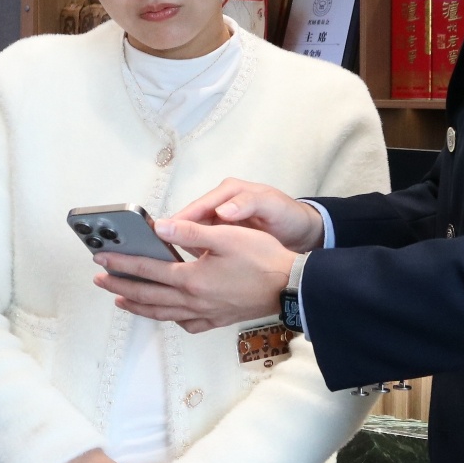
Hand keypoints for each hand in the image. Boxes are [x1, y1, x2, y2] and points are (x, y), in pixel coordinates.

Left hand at [93, 218, 295, 332]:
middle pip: (148, 295)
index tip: (101, 259)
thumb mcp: (226, 236)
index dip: (122, 264)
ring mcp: (206, 313)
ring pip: (163, 313)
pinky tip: (168, 315)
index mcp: (192, 278)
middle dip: (121, 286)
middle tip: (100, 280)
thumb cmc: (263, 259)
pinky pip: (187, 324)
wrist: (292, 287)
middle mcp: (194, 300)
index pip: (148, 270)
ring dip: (139, 306)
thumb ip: (190, 232)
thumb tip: (159, 228)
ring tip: (121, 299)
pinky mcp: (218, 319)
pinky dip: (170, 319)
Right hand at [171, 179, 323, 253]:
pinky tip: (190, 270)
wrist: (303, 231)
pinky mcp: (224, 235)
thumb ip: (247, 204)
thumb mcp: (271, 206)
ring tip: (168, 267)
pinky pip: (204, 244)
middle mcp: (220, 204)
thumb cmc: (288, 215)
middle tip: (160, 256)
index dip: (180, 222)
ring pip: (194, 235)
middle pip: (190, 221)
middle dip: (176, 237)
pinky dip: (196, 254)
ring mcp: (220, 220)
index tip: (163, 236)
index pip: (197, 207)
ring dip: (183, 248)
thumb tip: (221, 210)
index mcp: (228, 192)